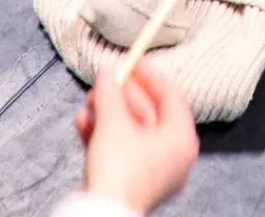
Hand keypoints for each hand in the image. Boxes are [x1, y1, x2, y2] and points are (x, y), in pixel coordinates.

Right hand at [77, 63, 198, 213]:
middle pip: (148, 115)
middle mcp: (173, 157)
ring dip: (107, 114)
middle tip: (106, 81)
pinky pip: (120, 151)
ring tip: (89, 101)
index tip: (134, 62)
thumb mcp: (114, 123)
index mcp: (182, 140)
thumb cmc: (119, 171)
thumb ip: (111, 93)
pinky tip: (83, 122)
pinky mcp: (131, 184)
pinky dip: (102, 136)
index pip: (171, 97)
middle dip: (122, 96)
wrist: (100, 214)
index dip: (150, 77)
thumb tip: (108, 72)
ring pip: (130, 133)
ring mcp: (152, 172)